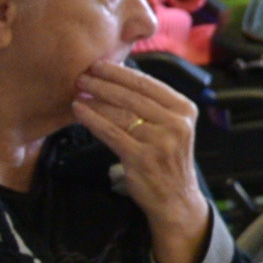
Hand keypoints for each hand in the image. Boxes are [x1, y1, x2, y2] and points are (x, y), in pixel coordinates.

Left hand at [73, 61, 211, 262]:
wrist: (175, 199)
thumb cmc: (167, 160)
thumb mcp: (172, 127)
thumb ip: (154, 105)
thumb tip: (120, 76)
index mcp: (184, 110)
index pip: (148, 84)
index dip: (121, 72)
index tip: (100, 64)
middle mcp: (176, 123)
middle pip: (133, 96)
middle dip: (104, 83)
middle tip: (82, 74)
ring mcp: (161, 141)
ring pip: (121, 113)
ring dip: (95, 99)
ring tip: (78, 91)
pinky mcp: (142, 157)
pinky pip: (111, 132)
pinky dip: (92, 119)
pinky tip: (79, 111)